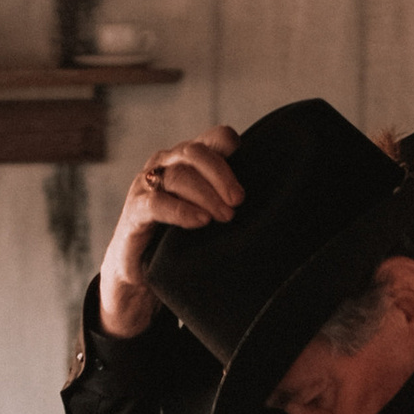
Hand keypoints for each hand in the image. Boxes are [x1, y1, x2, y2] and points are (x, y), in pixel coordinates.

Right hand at [98, 126, 241, 334]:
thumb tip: (279, 205)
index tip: (248, 169)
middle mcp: (165, 164)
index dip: (230, 147)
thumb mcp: (209, 213)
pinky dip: (181, 211)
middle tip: (239, 200)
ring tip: (223, 216)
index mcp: (187, 159)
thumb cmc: (180, 240)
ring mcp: (147, 185)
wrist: (140, 275)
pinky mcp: (135, 210)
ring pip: (179, 176)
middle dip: (221, 174)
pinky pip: (157, 203)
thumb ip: (230, 199)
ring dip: (206, 195)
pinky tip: (200, 222)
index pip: (213, 139)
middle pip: (196, 152)